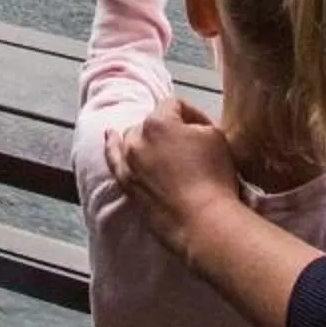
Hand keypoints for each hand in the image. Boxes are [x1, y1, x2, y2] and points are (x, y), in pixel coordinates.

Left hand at [108, 96, 243, 255]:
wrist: (203, 221)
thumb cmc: (214, 178)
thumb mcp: (215, 136)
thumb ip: (198, 123)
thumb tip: (190, 128)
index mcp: (158, 122)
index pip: (174, 104)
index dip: (193, 113)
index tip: (206, 129)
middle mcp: (137, 139)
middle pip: (152, 122)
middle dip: (170, 128)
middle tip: (191, 144)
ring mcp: (128, 163)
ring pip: (133, 139)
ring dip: (147, 140)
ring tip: (162, 147)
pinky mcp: (126, 184)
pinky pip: (114, 160)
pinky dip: (112, 147)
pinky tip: (110, 137)